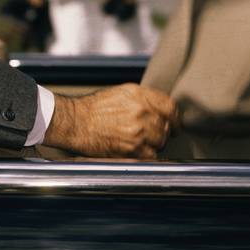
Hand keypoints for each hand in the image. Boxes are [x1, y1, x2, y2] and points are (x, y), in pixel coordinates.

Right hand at [44, 84, 178, 158]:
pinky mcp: (133, 148)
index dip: (174, 117)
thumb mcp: (120, 93)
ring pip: (161, 141)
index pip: (171, 107)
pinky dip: (145, 156)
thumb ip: (142, 98)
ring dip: (153, 144)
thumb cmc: (92, 108)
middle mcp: (142, 111)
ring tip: (138, 142)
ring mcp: (139, 130)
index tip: (173, 123)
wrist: (75, 122)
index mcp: (140, 95)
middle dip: (160, 131)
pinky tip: (134, 151)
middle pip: (166, 125)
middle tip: (149, 135)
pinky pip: (151, 155)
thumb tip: (159, 108)